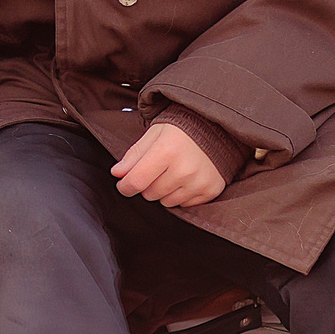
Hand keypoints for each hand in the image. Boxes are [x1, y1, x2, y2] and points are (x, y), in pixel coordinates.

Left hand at [111, 120, 228, 208]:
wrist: (217, 128)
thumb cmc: (182, 129)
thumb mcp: (155, 134)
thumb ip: (134, 154)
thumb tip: (117, 174)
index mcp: (167, 150)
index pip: (136, 181)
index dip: (125, 186)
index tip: (124, 184)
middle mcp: (184, 169)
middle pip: (150, 194)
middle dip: (147, 184)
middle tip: (158, 169)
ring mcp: (199, 182)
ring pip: (166, 202)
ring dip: (164, 191)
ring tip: (173, 173)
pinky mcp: (211, 190)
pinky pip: (185, 205)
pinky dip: (181, 195)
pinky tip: (187, 179)